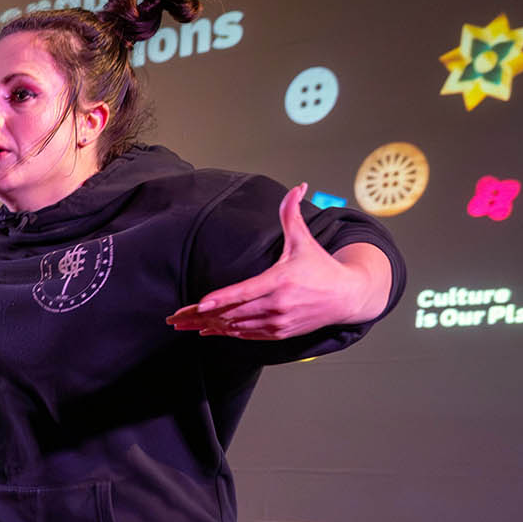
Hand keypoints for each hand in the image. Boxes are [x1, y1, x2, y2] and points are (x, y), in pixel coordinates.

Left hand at [166, 185, 382, 339]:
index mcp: (281, 281)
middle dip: (200, 316)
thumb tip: (296, 186)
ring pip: (235, 326)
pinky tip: (207, 331)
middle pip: (232, 312)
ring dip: (208, 326)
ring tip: (183, 325)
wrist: (347, 296)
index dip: (221, 299)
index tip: (200, 303)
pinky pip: (246, 335)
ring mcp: (277, 322)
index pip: (245, 291)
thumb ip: (292, 214)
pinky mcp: (279, 333)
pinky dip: (225, 333)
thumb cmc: (322, 267)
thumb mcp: (304, 240)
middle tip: (175, 318)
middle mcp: (277, 305)